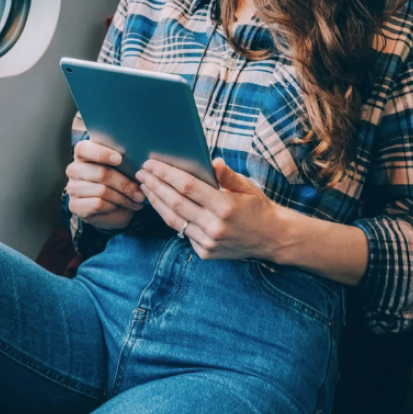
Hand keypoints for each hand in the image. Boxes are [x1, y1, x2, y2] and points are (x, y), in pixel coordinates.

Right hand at [65, 140, 146, 229]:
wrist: (108, 207)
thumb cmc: (116, 181)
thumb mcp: (119, 167)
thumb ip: (123, 160)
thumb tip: (139, 162)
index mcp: (82, 153)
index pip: (85, 149)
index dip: (102, 153)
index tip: (120, 159)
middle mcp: (74, 169)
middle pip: (101, 173)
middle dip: (125, 184)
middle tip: (140, 192)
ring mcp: (72, 188)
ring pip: (102, 191)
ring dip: (123, 198)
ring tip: (137, 200)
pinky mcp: (75, 205)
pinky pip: (98, 204)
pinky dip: (114, 206)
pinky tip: (122, 206)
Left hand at [136, 158, 291, 260]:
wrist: (272, 238)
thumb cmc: (257, 207)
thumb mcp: (247, 186)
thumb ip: (227, 175)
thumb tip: (212, 161)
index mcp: (225, 206)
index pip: (187, 186)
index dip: (166, 174)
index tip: (151, 164)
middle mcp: (215, 226)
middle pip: (175, 203)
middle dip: (154, 186)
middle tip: (140, 173)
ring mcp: (209, 242)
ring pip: (174, 220)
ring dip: (156, 202)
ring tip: (145, 187)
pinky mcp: (205, 252)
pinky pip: (182, 232)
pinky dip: (170, 217)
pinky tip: (160, 205)